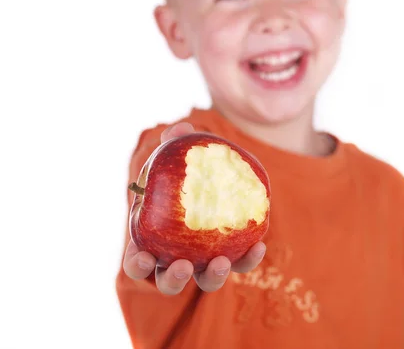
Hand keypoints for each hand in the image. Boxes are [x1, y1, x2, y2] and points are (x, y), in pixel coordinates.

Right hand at [122, 122, 266, 294]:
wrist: (214, 178)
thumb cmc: (184, 171)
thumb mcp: (176, 157)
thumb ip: (175, 143)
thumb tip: (181, 129)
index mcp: (153, 241)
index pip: (138, 263)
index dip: (138, 265)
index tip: (143, 257)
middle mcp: (176, 258)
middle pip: (170, 280)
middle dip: (174, 279)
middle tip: (184, 266)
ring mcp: (206, 261)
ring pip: (205, 280)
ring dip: (212, 277)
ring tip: (220, 262)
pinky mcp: (233, 255)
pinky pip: (240, 262)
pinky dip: (248, 258)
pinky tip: (259, 244)